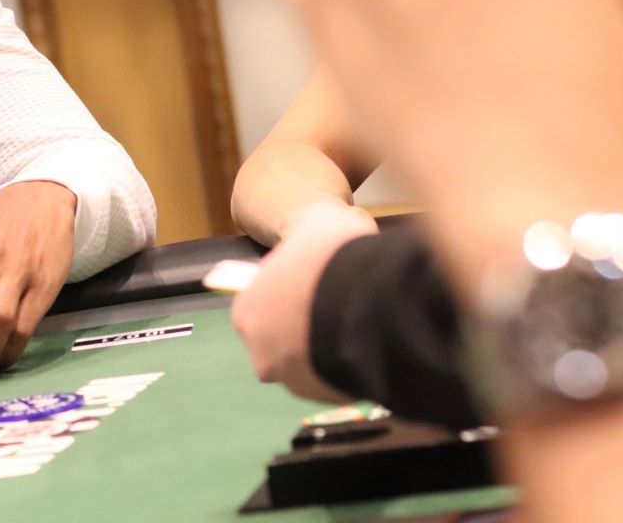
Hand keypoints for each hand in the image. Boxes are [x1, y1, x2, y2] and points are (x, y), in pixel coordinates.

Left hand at [231, 203, 374, 401]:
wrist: (372, 302)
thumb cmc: (335, 257)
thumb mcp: (317, 221)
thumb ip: (309, 232)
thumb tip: (318, 231)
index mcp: (248, 311)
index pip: (262, 305)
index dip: (290, 294)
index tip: (317, 286)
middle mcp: (262, 353)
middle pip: (285, 340)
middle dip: (310, 327)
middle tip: (342, 306)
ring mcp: (295, 382)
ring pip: (314, 365)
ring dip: (332, 349)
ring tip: (364, 326)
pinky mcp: (329, 400)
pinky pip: (341, 382)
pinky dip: (354, 367)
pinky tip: (374, 346)